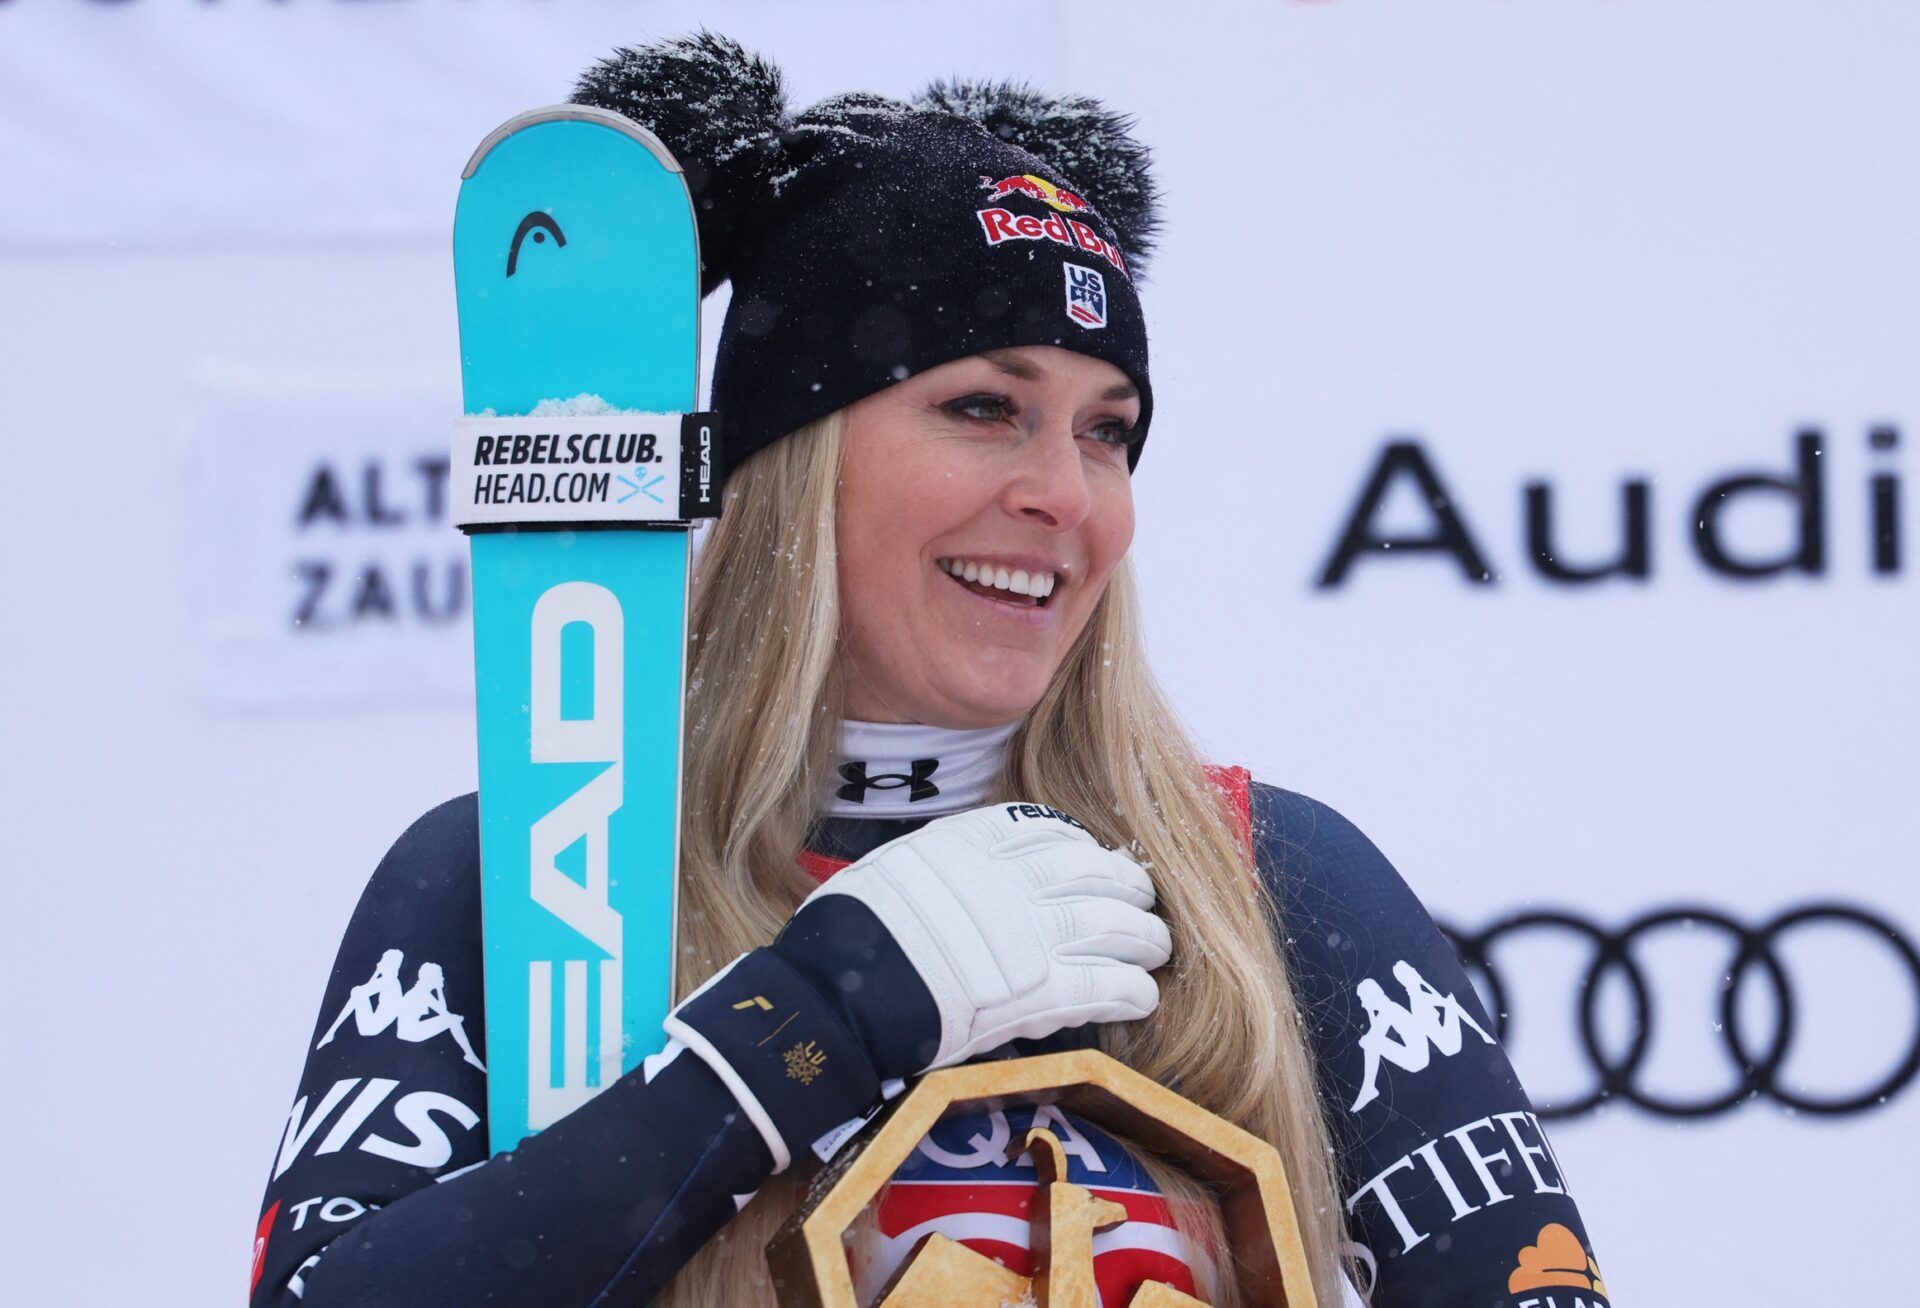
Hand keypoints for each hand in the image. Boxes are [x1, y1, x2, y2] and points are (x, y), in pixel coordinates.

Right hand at [778, 801, 1171, 1076]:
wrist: (844, 989)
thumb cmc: (855, 927)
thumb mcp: (899, 863)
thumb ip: (945, 861)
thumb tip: (960, 869)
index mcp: (977, 843)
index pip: (1051, 832)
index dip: (1083, 847)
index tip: (1095, 857)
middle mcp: (1015, 881)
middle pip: (1097, 874)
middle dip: (1128, 886)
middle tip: (1142, 898)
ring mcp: (1033, 935)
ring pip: (1116, 928)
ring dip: (1145, 939)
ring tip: (1157, 948)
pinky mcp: (1042, 994)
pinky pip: (1108, 987)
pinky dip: (1133, 991)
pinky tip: (1144, 997)